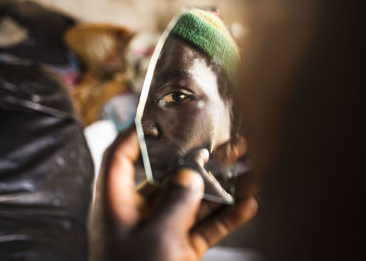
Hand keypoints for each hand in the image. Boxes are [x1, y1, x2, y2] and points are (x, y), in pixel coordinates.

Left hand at [90, 127, 257, 260]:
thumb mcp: (157, 239)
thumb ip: (175, 203)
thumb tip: (190, 175)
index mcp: (116, 206)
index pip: (120, 158)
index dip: (136, 135)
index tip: (160, 118)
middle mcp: (139, 213)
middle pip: (168, 176)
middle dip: (199, 160)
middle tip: (225, 143)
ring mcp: (162, 230)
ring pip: (193, 201)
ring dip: (221, 187)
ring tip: (248, 168)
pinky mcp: (181, 248)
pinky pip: (205, 227)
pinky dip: (226, 217)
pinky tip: (248, 204)